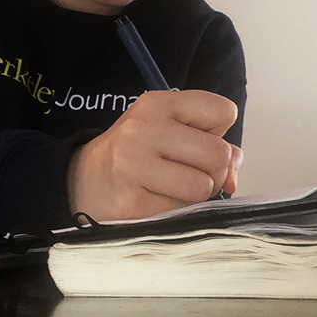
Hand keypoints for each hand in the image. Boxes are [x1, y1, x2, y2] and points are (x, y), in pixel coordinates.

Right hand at [66, 90, 242, 220]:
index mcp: (157, 104)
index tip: (195, 141)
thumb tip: (233, 178)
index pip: (224, 110)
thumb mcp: (168, 131)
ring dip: (195, 194)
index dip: (218, 132)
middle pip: (219, 154)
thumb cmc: (136, 155)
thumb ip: (211, 144)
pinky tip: (154, 202)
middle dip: (213, 170)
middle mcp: (143, 129)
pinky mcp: (132, 203)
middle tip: (188, 172)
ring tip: (170, 187)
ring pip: (204, 187)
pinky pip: (182, 212)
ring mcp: (134, 166)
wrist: (82, 182)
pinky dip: (175, 212)